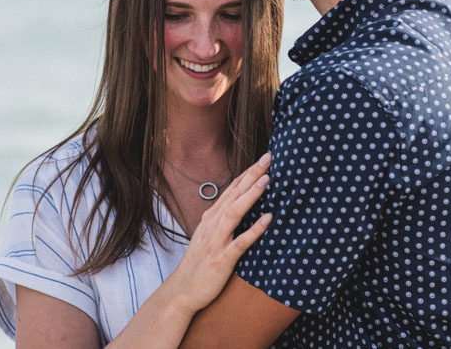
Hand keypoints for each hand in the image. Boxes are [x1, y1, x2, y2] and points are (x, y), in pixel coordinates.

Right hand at [166, 153, 272, 314]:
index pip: (231, 190)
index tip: (262, 159)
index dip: (246, 174)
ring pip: (234, 213)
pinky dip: (255, 230)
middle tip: (268, 157)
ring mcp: (216, 242)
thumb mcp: (207, 236)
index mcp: (210, 219)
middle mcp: (212, 226)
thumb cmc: (198, 264)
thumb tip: (237, 205)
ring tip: (267, 180)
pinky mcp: (221, 260)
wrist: (181, 292)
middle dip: (251, 175)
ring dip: (251, 196)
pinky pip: (240, 243)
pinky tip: (268, 220)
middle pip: (234, 195)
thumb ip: (220, 220)